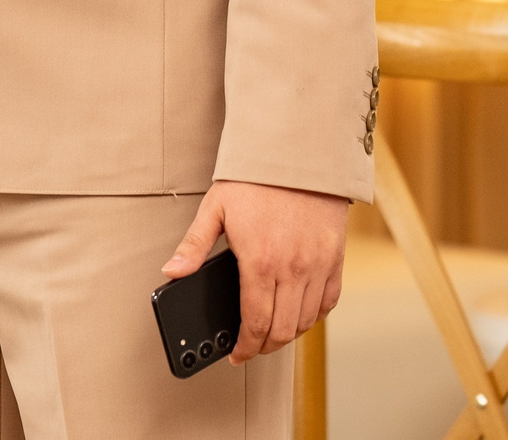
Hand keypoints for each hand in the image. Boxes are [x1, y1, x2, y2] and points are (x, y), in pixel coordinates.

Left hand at [162, 180, 347, 361]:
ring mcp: (317, 265)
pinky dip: (314, 315)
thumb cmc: (255, 179)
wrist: (298, 153)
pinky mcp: (335, 257)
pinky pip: (329, 301)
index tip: (237, 355)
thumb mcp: (215, 208)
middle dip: (265, 347)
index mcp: (259, 261)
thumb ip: (194, 245)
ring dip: (289, 334)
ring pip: (306, 320)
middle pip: (282, 330)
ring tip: (272, 333)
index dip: (245, 347)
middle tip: (252, 348)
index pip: (255, 322)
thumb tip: (172, 272)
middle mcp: (292, 269)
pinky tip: (300, 314)